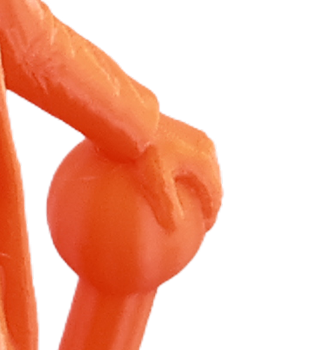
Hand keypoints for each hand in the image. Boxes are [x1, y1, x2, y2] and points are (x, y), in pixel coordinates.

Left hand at [130, 112, 223, 233]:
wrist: (135, 119)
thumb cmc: (144, 150)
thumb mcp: (155, 181)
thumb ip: (167, 205)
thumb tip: (174, 229)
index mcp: (205, 163)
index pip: (215, 196)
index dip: (210, 216)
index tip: (203, 230)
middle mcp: (206, 150)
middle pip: (213, 184)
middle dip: (208, 204)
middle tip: (200, 221)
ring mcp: (197, 140)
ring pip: (204, 172)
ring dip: (200, 189)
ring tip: (190, 204)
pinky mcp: (185, 134)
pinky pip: (191, 162)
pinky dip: (188, 176)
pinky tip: (172, 183)